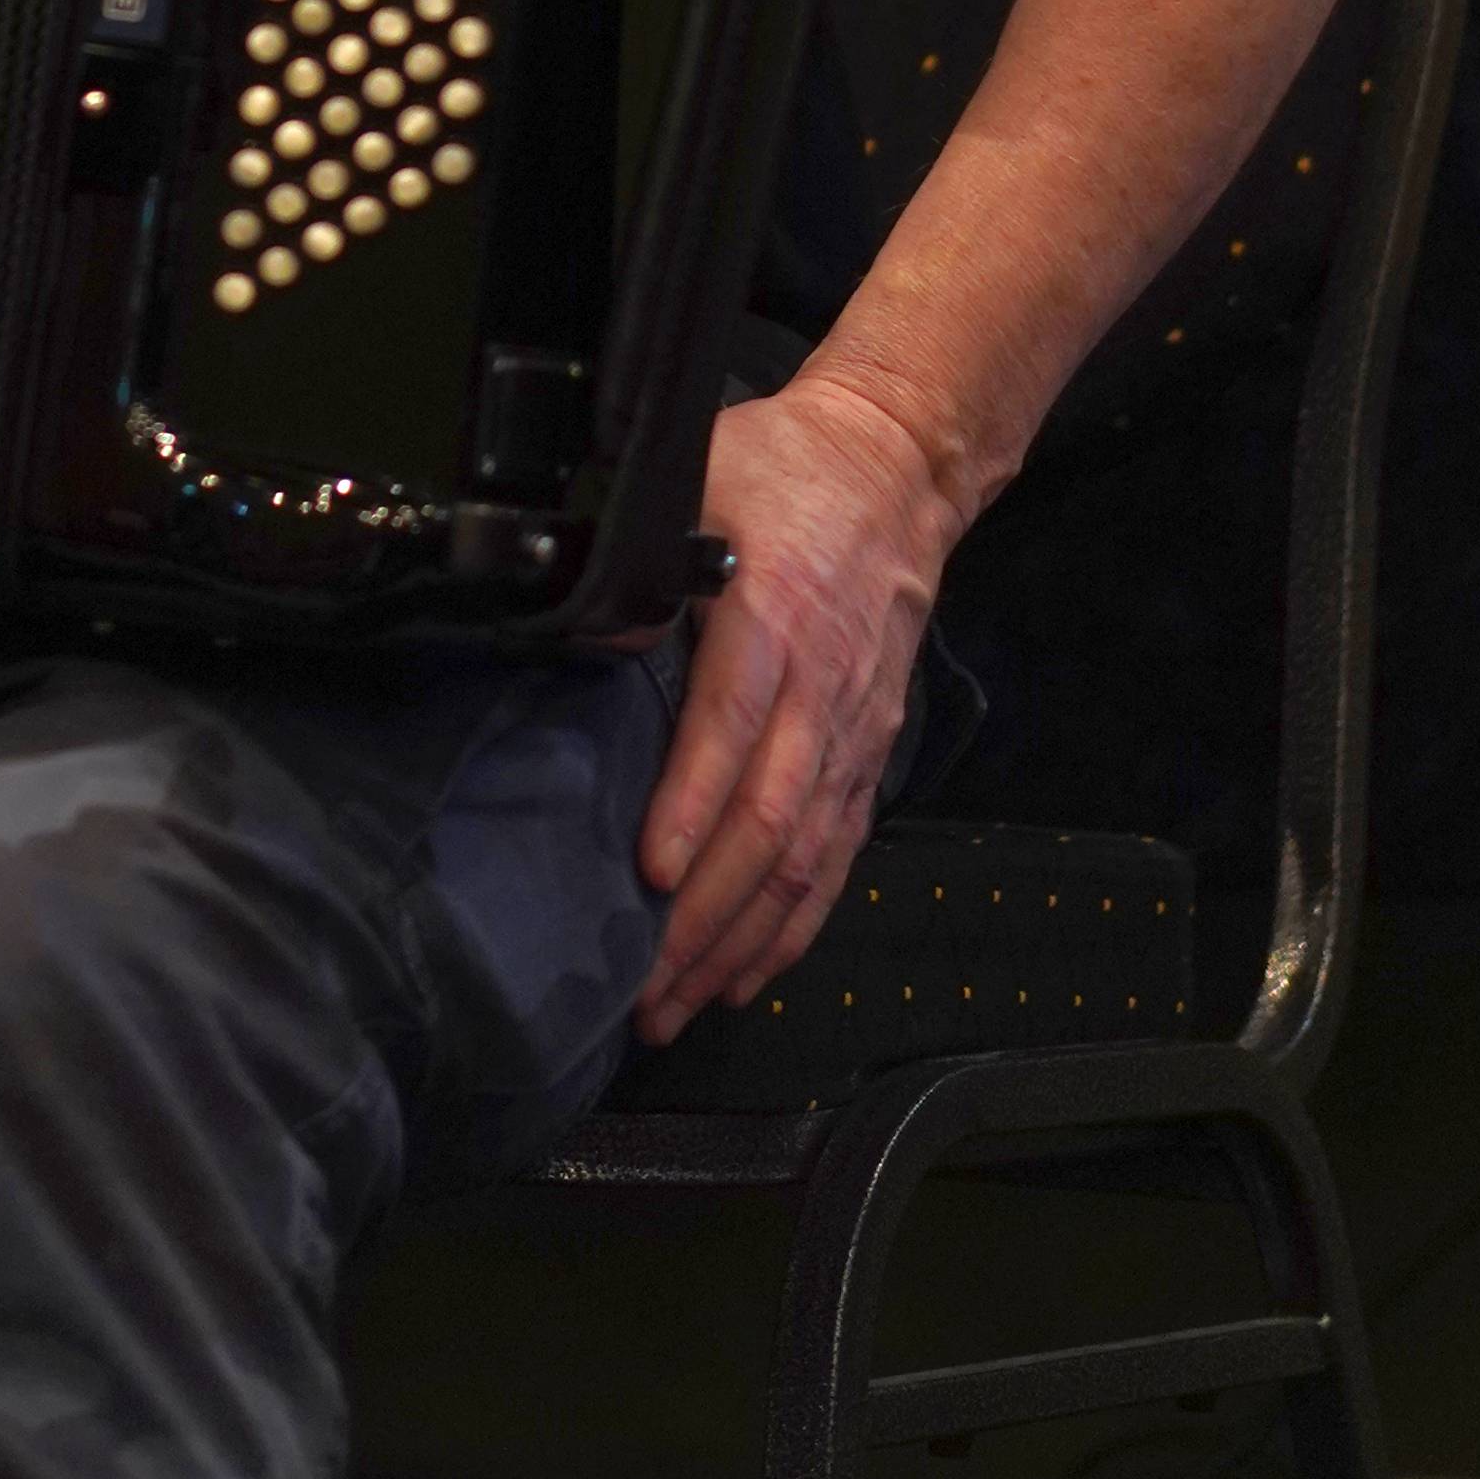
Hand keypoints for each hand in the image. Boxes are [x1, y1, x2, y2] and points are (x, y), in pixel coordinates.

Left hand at [629, 371, 954, 1045]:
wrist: (894, 473)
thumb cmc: (780, 472)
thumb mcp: (699, 476)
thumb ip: (646, 549)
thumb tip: (586, 628)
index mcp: (775, 614)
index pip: (734, 722)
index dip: (694, 801)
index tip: (649, 868)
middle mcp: (820, 688)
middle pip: (770, 819)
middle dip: (705, 913)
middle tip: (641, 983)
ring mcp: (849, 731)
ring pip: (804, 856)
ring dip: (741, 940)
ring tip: (676, 1005)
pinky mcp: (864, 755)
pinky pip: (835, 856)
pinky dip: (793, 927)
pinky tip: (745, 976)